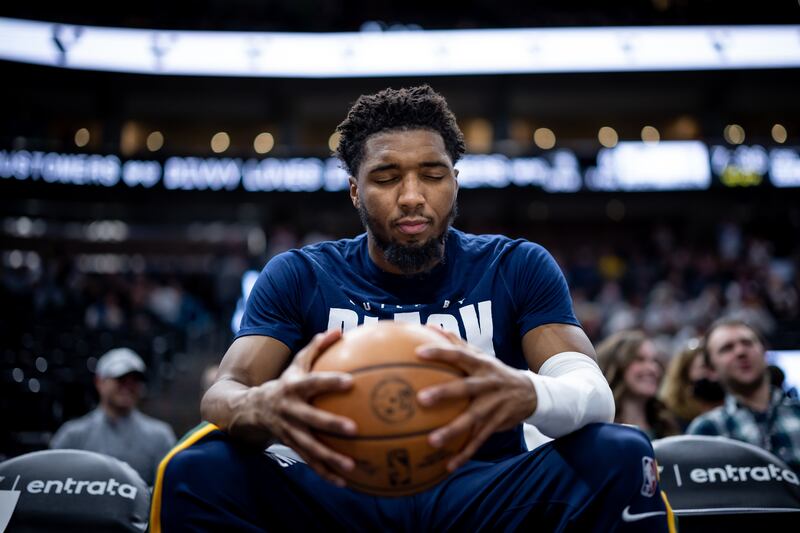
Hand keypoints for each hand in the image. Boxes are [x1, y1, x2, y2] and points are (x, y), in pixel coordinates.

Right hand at [242, 329, 356, 486]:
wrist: (250, 410)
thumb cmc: (284, 383)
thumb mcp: (295, 364)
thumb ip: (315, 348)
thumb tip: (338, 331)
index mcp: (293, 388)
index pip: (313, 382)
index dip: (330, 381)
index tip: (350, 381)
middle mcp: (290, 411)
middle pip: (311, 418)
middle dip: (331, 424)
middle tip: (354, 429)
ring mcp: (289, 431)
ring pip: (310, 446)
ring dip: (330, 458)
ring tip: (351, 466)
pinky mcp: (291, 447)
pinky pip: (310, 462)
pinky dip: (326, 473)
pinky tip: (345, 482)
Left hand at [416, 328, 535, 471]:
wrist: (531, 393)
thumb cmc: (494, 372)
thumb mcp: (481, 356)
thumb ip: (456, 343)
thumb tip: (430, 326)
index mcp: (482, 365)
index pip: (459, 355)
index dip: (440, 352)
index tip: (418, 353)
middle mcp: (488, 385)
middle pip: (466, 388)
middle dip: (444, 393)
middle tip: (421, 399)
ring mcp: (494, 406)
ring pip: (473, 420)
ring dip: (453, 431)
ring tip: (432, 441)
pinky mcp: (497, 425)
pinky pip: (479, 441)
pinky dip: (464, 454)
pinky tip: (448, 466)